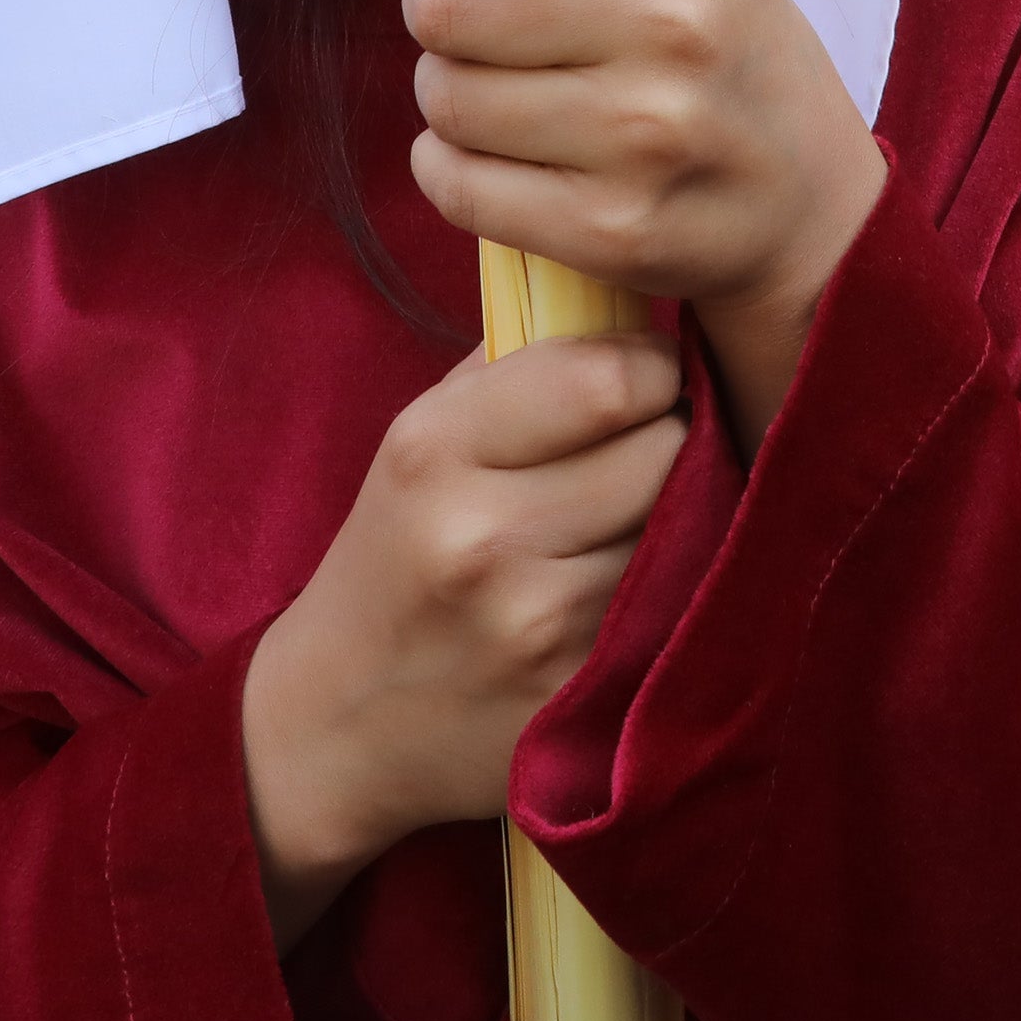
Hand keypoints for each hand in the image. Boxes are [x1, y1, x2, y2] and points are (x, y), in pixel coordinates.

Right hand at [240, 333, 686, 949]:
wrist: (335, 724)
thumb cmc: (395, 559)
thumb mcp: (420, 445)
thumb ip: (515, 369)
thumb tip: (623, 296)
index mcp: (435, 448)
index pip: (609, 376)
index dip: (650, 367)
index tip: (644, 378)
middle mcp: (481, 534)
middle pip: (665, 446)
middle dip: (666, 440)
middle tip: (635, 456)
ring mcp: (534, 622)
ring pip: (685, 524)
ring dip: (675, 518)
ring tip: (620, 527)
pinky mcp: (576, 690)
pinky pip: (675, 603)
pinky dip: (667, 588)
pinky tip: (622, 591)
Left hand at [395, 0, 888, 440]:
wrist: (810, 200)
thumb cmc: (724, 44)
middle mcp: (676, 24)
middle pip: (450, 8)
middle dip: (441, 13)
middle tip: (479, 25)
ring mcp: (647, 135)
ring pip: (447, 100)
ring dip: (448, 93)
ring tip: (495, 90)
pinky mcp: (614, 227)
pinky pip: (459, 185)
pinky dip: (449, 169)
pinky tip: (492, 156)